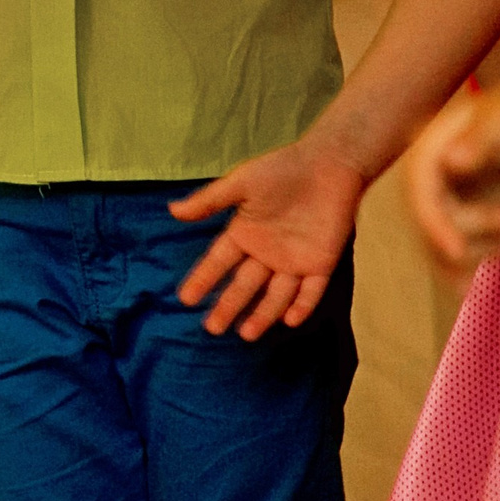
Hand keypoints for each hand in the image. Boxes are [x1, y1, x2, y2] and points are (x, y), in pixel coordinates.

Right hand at [169, 140, 366, 339]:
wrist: (327, 166)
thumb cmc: (281, 170)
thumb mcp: (240, 183)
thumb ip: (209, 201)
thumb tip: (172, 211)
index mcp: (244, 233)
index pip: (218, 262)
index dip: (202, 279)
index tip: (185, 298)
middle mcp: (265, 253)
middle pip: (244, 285)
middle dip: (228, 306)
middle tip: (212, 328)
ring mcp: (293, 261)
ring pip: (275, 294)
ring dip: (263, 314)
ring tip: (246, 334)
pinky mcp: (321, 263)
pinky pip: (311, 290)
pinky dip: (301, 304)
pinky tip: (288, 319)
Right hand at [403, 86, 499, 269]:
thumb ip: (477, 141)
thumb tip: (448, 162)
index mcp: (427, 151)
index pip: (420, 194)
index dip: (432, 224)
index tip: (456, 252)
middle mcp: (430, 179)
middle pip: (433, 223)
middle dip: (475, 233)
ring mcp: (447, 198)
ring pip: (448, 241)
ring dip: (488, 245)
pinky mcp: (465, 214)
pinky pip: (466, 245)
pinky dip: (490, 252)